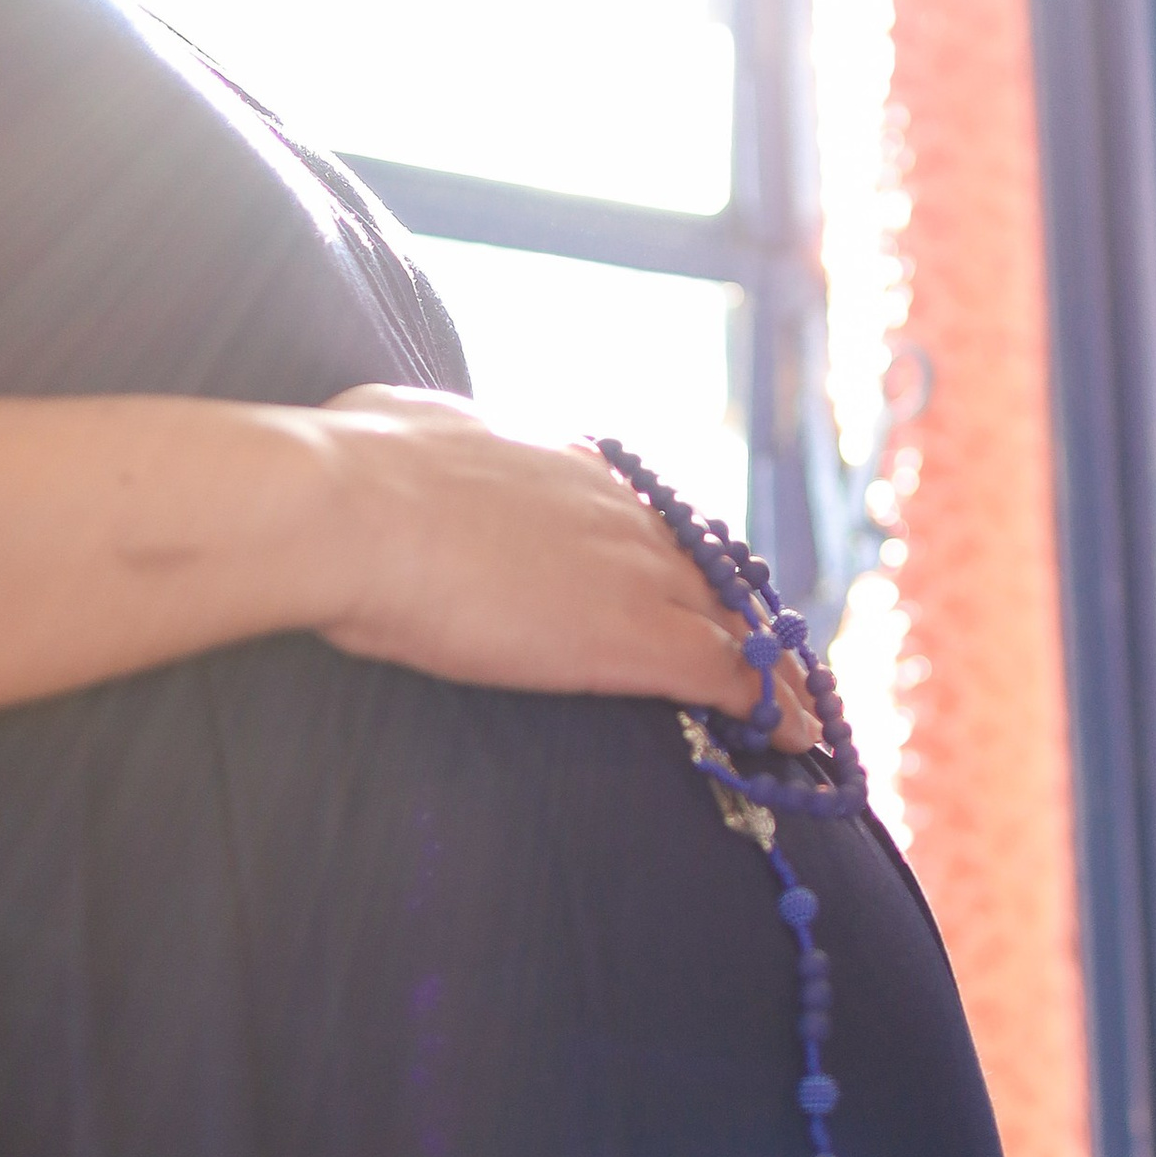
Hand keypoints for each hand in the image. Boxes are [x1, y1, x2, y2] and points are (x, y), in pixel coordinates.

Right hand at [312, 385, 814, 740]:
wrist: (354, 510)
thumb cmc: (354, 469)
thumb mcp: (404, 422)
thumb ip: (431, 434)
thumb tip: (408, 427)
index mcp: (564, 461)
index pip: (648, 512)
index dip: (677, 553)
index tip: (691, 578)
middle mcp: (617, 508)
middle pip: (707, 564)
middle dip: (738, 607)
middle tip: (763, 647)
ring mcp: (635, 568)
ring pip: (734, 617)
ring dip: (770, 660)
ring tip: (801, 701)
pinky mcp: (637, 635)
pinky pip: (728, 673)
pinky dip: (771, 705)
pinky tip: (797, 734)